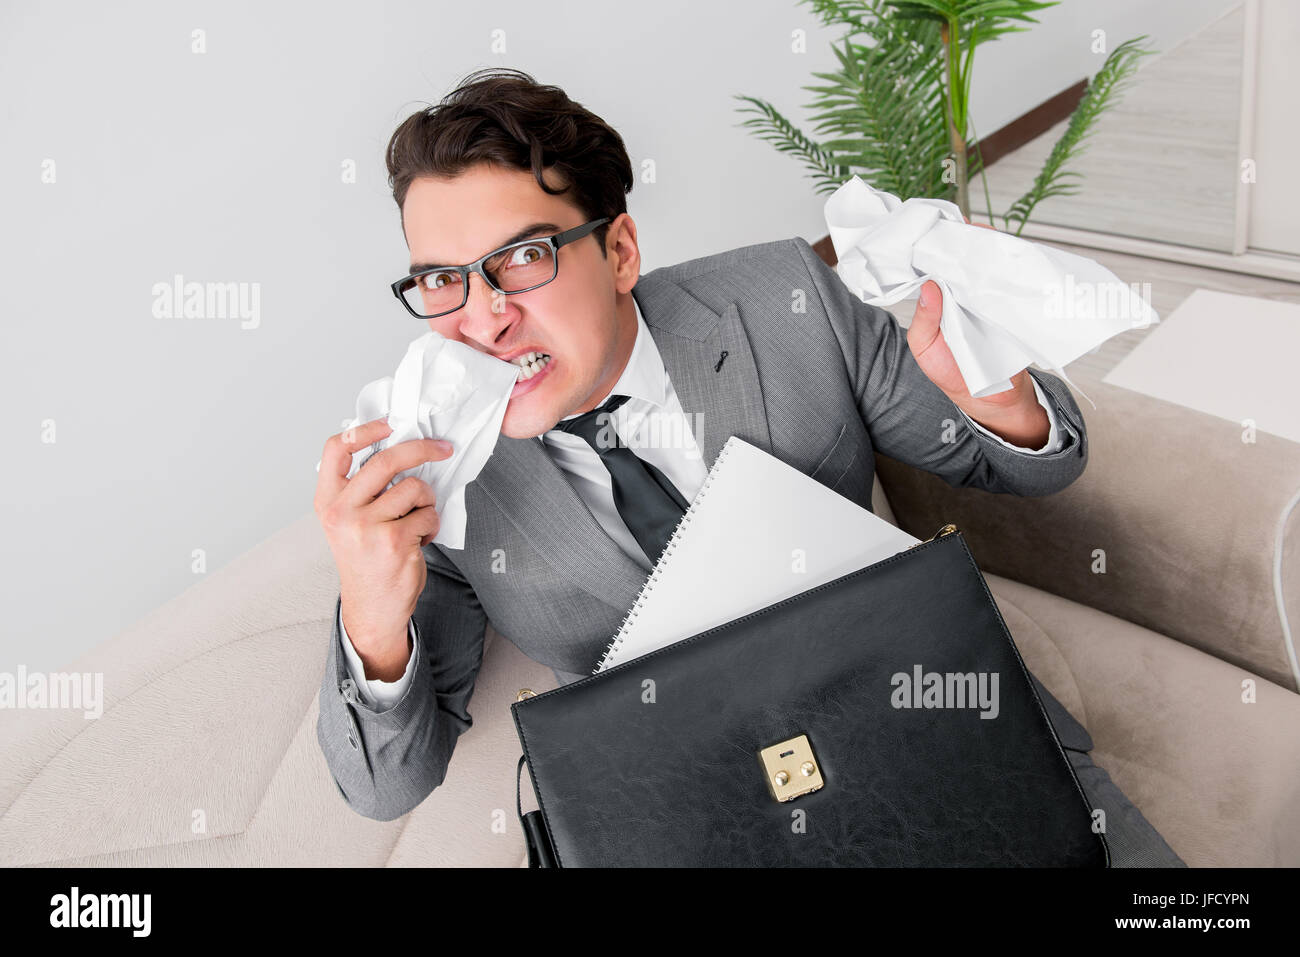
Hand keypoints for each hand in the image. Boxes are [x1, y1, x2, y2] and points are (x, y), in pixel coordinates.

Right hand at [314, 419, 452, 678]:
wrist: (372, 606)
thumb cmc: (365, 559)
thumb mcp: (348, 520)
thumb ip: (362, 487)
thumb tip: (400, 447)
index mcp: (328, 500)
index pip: (336, 448)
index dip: (366, 430)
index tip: (391, 424)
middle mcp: (342, 511)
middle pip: (387, 460)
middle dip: (422, 449)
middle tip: (442, 448)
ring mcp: (367, 526)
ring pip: (415, 488)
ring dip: (426, 501)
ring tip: (416, 520)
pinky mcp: (394, 540)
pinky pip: (428, 515)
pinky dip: (431, 525)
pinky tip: (418, 540)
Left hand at [905, 218, 1049, 445]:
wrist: (992, 397)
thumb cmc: (951, 372)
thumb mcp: (925, 348)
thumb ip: (924, 319)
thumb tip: (928, 285)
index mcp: (940, 299)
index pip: (936, 264)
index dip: (936, 245)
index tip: (937, 229)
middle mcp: (963, 293)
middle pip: (965, 257)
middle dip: (966, 239)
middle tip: (967, 228)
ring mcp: (989, 297)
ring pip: (990, 263)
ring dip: (991, 248)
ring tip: (987, 237)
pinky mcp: (1012, 304)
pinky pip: (1012, 279)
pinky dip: (1013, 266)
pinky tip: (1010, 256)